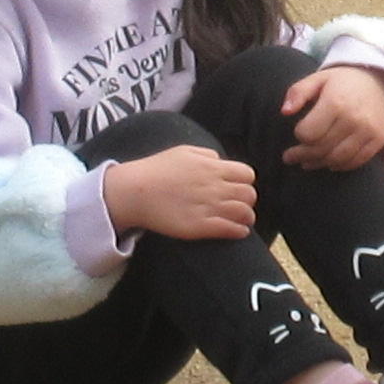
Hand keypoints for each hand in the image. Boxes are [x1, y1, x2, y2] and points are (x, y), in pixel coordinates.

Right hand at [97, 146, 255, 244]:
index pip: (247, 174)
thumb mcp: (184, 151)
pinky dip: (239, 231)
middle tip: (239, 205)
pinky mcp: (200, 226)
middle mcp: (214, 186)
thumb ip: (207, 155)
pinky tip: (238, 232)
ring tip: (242, 221)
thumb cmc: (156, 169)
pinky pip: (231, 229)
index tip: (237, 187)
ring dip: (247, 217)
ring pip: (244, 213)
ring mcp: (208, 207)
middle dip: (248, 200)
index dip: (245, 182)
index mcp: (212, 167)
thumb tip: (221, 162)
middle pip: (249, 194)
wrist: (135, 191)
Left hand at [279, 62, 383, 168]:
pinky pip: (355, 162)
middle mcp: (354, 119)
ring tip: (307, 162)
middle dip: (302, 155)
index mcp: (336, 102)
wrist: (377, 81)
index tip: (297, 133)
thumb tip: (285, 111)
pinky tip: (329, 162)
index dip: (299, 136)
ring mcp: (368, 131)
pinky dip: (339, 165)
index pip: (309, 133)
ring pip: (337, 159)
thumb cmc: (341, 82)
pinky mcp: (378, 140)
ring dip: (319, 163)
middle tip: (291, 157)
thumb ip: (298, 92)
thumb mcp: (317, 79)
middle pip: (321, 149)